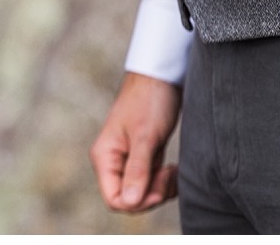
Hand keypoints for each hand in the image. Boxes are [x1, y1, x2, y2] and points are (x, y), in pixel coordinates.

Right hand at [89, 72, 181, 212]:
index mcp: (104, 156)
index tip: (158, 183)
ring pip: (141, 192)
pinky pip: (150, 182)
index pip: (114, 198)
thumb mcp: (145, 137)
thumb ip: (137, 170)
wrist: (160, 78)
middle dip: (152, 195)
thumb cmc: (149, 101)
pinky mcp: (141, 157)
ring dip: (161, 189)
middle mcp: (112, 161)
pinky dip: (164, 182)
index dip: (137, 201)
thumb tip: (129, 202)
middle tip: (169, 175)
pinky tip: (174, 170)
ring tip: (174, 171)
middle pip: (128, 199)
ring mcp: (126, 160)